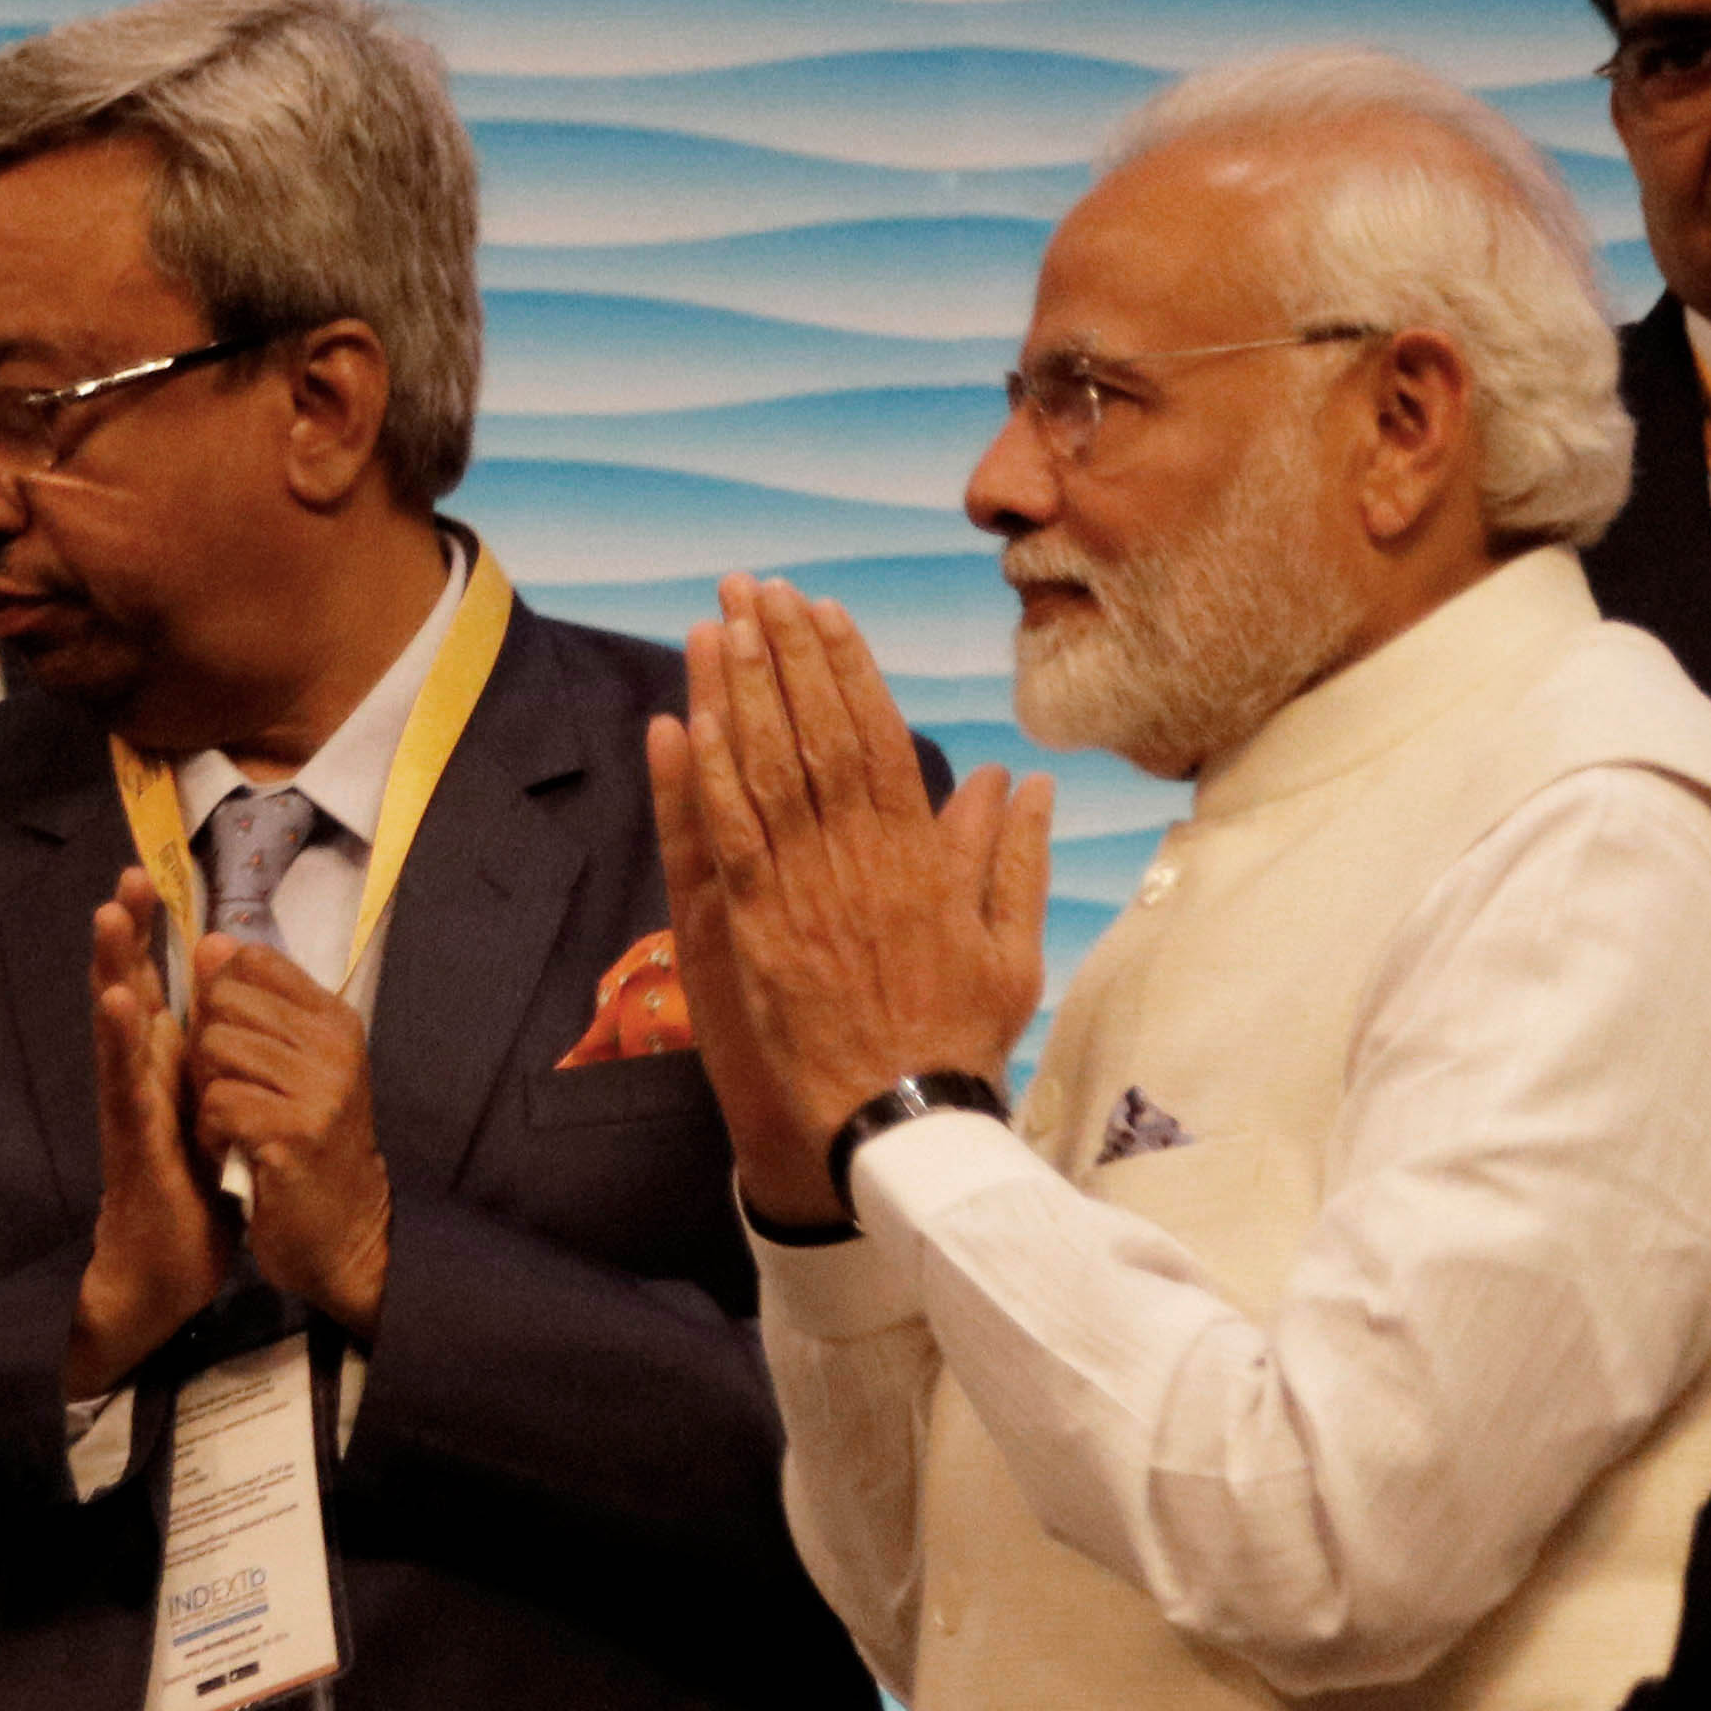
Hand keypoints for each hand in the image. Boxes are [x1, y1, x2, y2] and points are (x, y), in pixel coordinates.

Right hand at [67, 870, 222, 1398]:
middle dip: (126, 936)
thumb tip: (222, 1014)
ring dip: (112, 969)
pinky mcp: (131, 1140)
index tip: (153, 879)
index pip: (155, 989)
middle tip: (127, 876)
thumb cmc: (189, 1193)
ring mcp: (128, 1106)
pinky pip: (124, 1084)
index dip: (153, 937)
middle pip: (126, 991)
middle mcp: (137, 1077)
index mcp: (161, 1067)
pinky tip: (119, 1002)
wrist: (166, 1269)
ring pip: (116, 1027)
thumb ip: (207, 1064)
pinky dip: (119, 1040)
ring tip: (108, 915)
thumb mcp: (208, 1114)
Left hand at [190, 936, 389, 1335]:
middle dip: (207, 1047)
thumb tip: (210, 941)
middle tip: (235, 1094)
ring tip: (237, 1125)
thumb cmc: (306, 1144)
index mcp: (333, 1018)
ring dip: (208, 1093)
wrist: (341, 1233)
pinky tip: (236, 1152)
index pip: (253, 960)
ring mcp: (319, 1087)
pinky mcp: (293, 1132)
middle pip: (223, 1002)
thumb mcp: (291, 1066)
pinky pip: (216, 1103)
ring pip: (213, 1049)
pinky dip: (211, 1134)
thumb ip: (252, 1007)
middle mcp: (334, 1044)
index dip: (221, 996)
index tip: (240, 1045)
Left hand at [646, 573, 1050, 1225]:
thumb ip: (1014, 858)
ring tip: (720, 621)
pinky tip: (689, 716)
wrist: (901, 1125)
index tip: (824, 610)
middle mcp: (860, 857)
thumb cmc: (957, 1043)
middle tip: (757, 585)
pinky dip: (707, 771)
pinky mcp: (756, 928)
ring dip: (741, 687)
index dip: (848, 665)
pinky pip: (726, 833)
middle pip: (815, 730)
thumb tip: (1022, 782)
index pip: (878, 735)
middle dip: (784, 650)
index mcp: (921, 856)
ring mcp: (803, 890)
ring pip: (766, 767)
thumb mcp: (1011, 948)